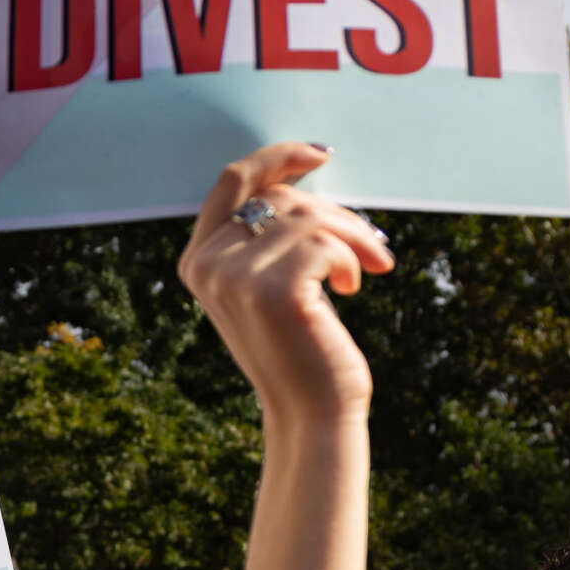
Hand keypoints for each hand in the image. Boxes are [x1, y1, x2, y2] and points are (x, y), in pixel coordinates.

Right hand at [176, 142, 394, 427]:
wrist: (311, 413)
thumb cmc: (300, 347)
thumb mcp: (268, 285)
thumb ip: (266, 236)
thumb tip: (304, 175)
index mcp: (197, 261)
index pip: (232, 181)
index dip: (277, 158)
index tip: (321, 155)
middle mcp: (208, 265)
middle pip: (282, 197)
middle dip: (336, 214)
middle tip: (371, 245)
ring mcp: (236, 278)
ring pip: (310, 216)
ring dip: (353, 237)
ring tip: (369, 266)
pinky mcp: (274, 291)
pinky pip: (327, 243)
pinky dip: (352, 259)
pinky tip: (352, 287)